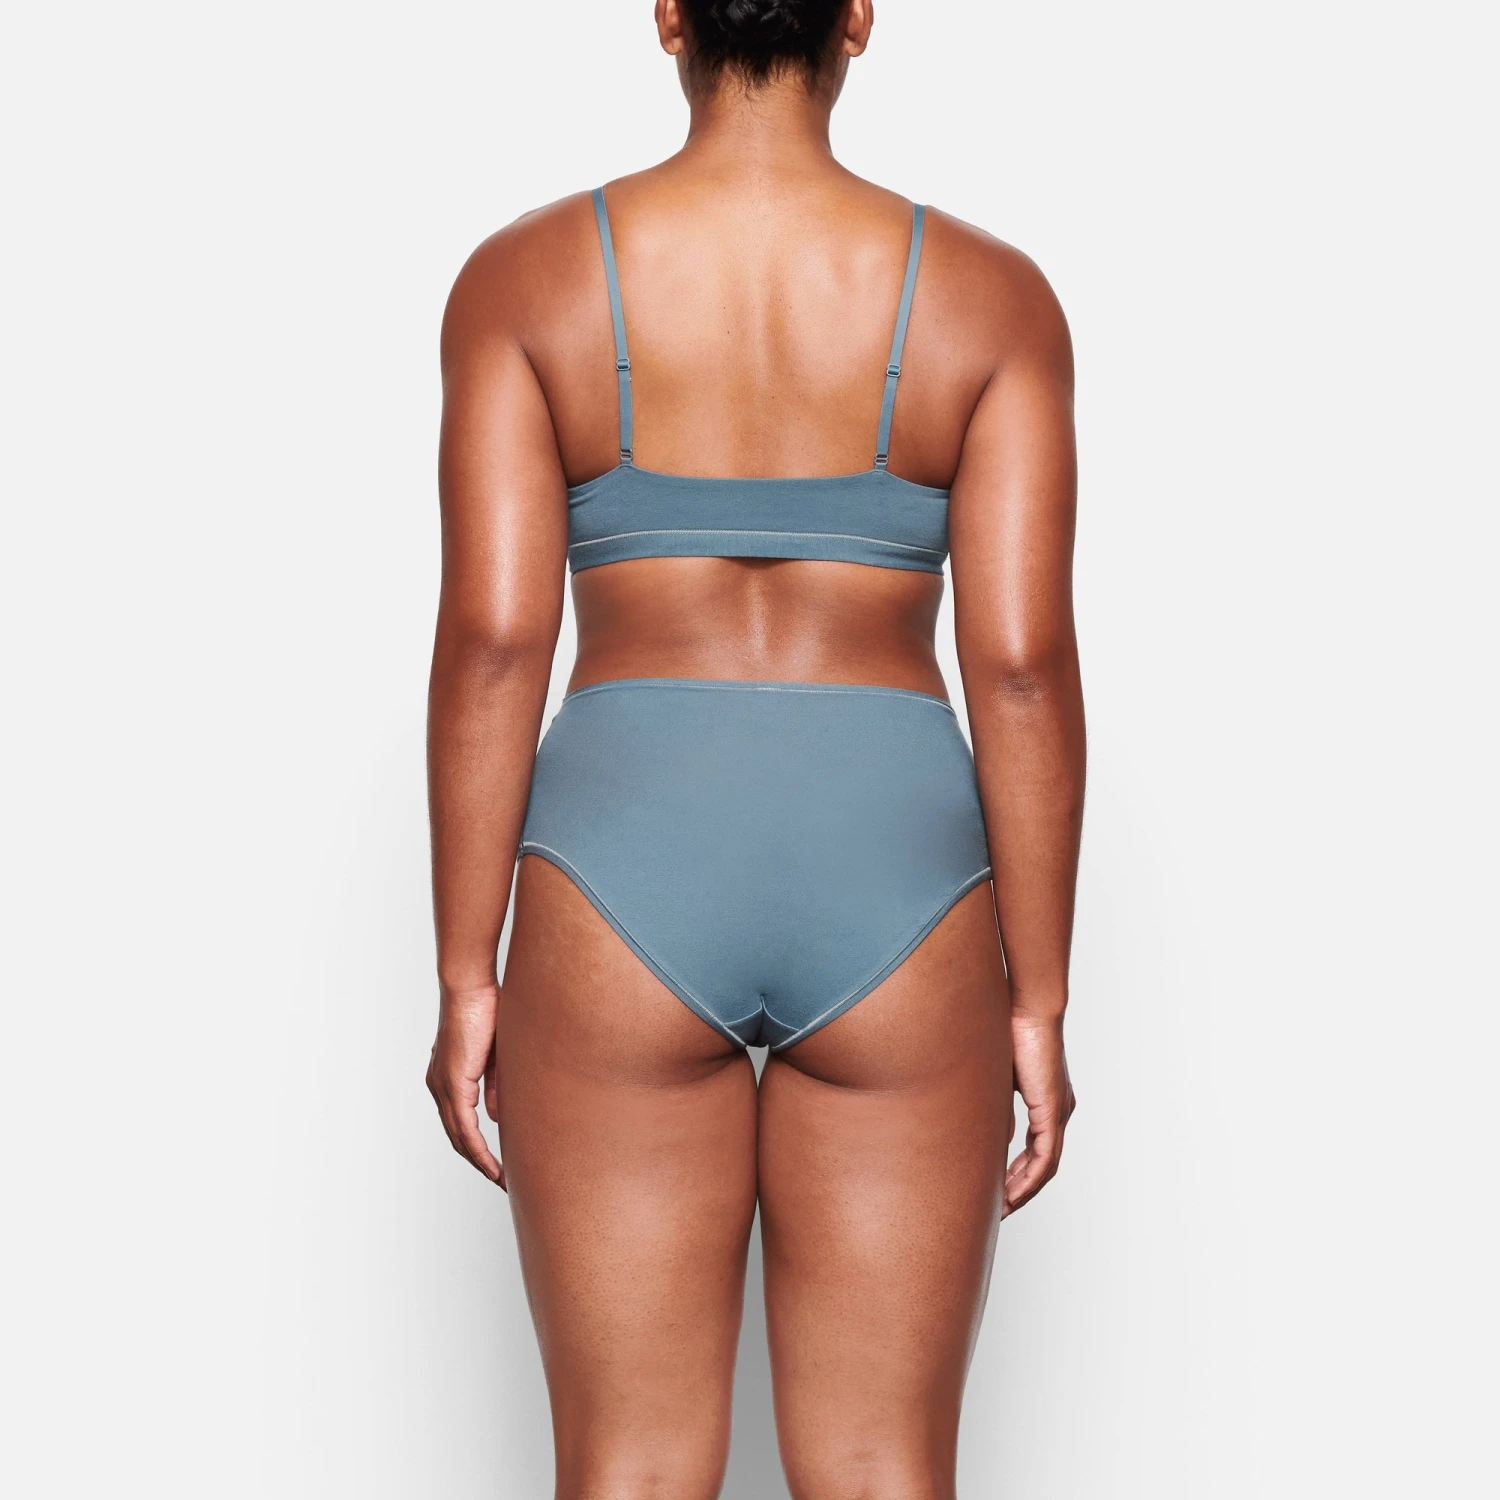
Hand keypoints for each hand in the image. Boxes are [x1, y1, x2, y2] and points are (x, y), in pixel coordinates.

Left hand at [426, 984, 504, 1187]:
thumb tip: (496, 1117)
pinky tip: (492, 1164)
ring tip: (500, 1180)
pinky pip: (464, 1126)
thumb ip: (494, 1086)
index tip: (497, 1164)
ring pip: (458, 1137)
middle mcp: (439, 1086)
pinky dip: (479, 1149)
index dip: (477, 1146)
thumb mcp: (496, 1055)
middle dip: (479, 1162)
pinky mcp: (452, 1083)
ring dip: (480, 1162)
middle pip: (456, 1137)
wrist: (470, 987)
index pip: (460, 1123)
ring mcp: (442, 1086)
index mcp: (447, 1078)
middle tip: (501, 1181)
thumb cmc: (485, 1010)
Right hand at [1003, 1013, 1074, 1217]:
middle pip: (1045, 1163)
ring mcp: (1059, 1112)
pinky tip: (1013, 1192)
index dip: (1020, 1171)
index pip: (1037, 1147)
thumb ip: (995, 1102)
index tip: (1002, 1188)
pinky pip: (1045, 1156)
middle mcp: (1060, 1110)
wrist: (1030, 1009)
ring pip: (1047, 1165)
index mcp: (1048, 1101)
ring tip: (1004, 1208)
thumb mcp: (998, 1074)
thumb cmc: (1012, 1029)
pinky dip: (1030, 1178)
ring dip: (1026, 1190)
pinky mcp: (1053, 1110)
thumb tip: (984, 1127)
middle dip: (1023, 1188)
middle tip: (1002, 1208)